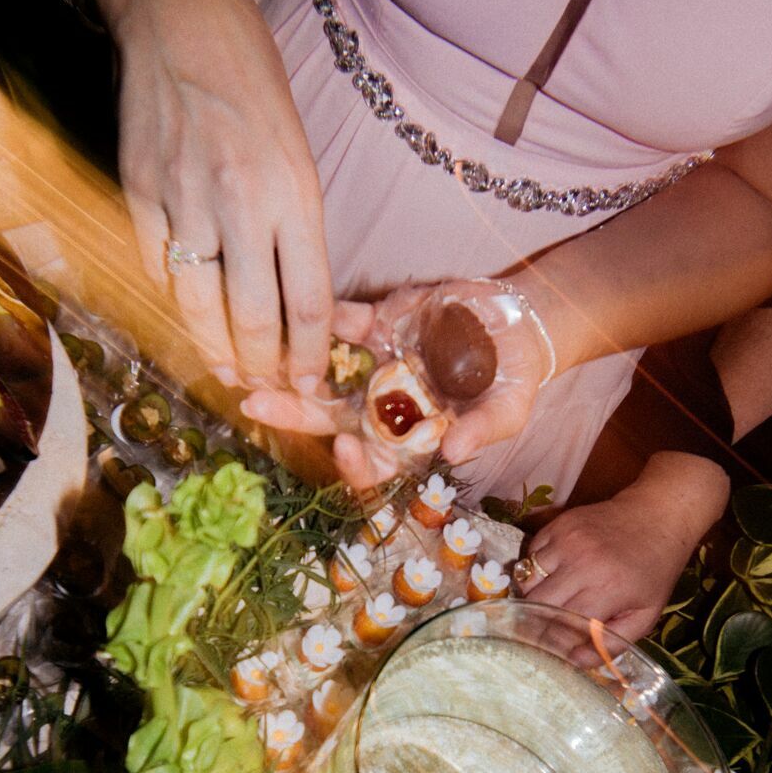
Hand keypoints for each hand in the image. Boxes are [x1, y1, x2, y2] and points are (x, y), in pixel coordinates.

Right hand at [85, 0, 332, 387]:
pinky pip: (157, 270)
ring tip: (230, 373)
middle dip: (264, 368)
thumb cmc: (251, 83)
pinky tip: (188, 322)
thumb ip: (297, 226)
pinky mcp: (138, 192)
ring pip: (197, 306)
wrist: (178, 16)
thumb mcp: (298, 152)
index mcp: (294, 191)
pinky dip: (173, 304)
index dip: (311, 354)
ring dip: (215, 352)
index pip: (309, 299)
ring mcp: (184, 198)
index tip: (313, 380)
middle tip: (271, 391)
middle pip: (253, 318)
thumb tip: (298, 301)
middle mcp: (241, 201)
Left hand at [241, 279, 550, 490]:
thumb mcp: (510, 410)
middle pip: (328, 418)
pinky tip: (292, 308)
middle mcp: (380, 407)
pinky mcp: (376, 323)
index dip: (353, 464)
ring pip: (321, 371)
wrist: (519, 322)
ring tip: (252, 358)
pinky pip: (340, 321)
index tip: (344, 447)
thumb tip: (453, 453)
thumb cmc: (515, 379)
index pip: (372, 463)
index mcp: (408, 438)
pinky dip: (320, 316)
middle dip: (291, 412)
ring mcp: (373, 365)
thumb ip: (483, 431)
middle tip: (254, 404)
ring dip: (288, 365)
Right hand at [515, 453, 729, 641]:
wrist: (657, 516)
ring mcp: (567, 540)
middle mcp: (583, 563)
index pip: (563, 624)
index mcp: (607, 588)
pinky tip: (554, 574)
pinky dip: (535, 570)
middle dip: (537, 620)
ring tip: (550, 600)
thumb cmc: (653, 571)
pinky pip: (530, 556)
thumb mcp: (645, 614)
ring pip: (527, 580)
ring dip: (533, 595)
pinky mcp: (558, 525)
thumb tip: (576, 661)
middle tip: (543, 628)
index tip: (553, 648)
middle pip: (538, 603)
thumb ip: (612, 643)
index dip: (554, 640)